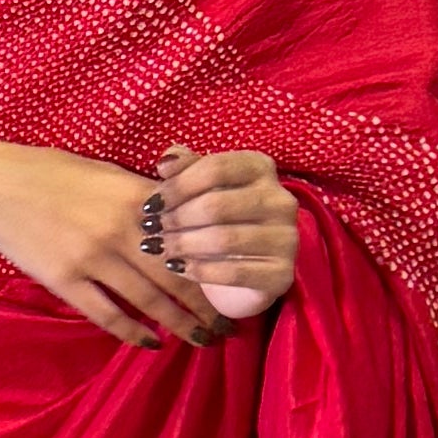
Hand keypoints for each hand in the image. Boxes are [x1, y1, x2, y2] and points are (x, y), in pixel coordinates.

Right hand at [0, 142, 224, 351]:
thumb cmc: (50, 172)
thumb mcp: (106, 173)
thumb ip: (145, 194)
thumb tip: (182, 217)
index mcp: (136, 199)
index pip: (189, 238)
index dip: (216, 265)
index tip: (236, 283)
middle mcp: (121, 230)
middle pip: (177, 277)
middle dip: (206, 305)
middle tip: (228, 326)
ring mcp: (92, 258)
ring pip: (148, 300)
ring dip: (179, 324)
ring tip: (200, 339)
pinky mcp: (64, 280)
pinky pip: (107, 314)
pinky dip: (132, 331)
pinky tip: (150, 342)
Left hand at [154, 147, 295, 320]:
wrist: (250, 268)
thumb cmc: (221, 218)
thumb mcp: (204, 187)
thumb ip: (186, 168)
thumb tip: (165, 163)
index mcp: (262, 168)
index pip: (215, 168)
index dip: (177, 186)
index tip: (150, 204)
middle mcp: (281, 200)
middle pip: (216, 205)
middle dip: (176, 218)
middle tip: (151, 229)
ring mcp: (287, 238)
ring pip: (223, 239)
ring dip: (183, 244)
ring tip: (158, 248)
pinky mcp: (282, 274)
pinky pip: (234, 273)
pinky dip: (200, 271)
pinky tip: (178, 268)